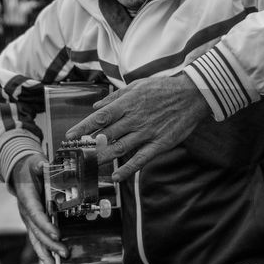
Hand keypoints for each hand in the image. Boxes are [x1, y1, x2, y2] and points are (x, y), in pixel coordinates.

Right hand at [8, 154, 67, 263]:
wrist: (19, 172)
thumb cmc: (30, 168)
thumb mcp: (34, 163)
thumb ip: (38, 165)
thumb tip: (44, 164)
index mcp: (27, 199)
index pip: (36, 214)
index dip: (46, 225)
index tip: (57, 234)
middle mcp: (26, 213)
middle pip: (37, 232)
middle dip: (51, 244)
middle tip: (65, 253)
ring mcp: (28, 221)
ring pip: (35, 241)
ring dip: (45, 256)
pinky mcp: (33, 225)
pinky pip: (38, 241)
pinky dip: (44, 254)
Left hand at [66, 74, 210, 182]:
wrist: (193, 94)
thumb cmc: (162, 88)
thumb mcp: (136, 86)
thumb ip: (115, 98)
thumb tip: (95, 106)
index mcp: (127, 104)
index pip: (100, 117)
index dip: (84, 127)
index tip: (70, 137)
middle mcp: (134, 119)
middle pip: (106, 135)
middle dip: (90, 146)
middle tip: (77, 154)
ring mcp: (147, 133)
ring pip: (120, 148)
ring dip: (103, 158)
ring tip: (89, 164)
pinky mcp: (160, 144)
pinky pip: (141, 159)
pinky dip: (127, 170)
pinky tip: (116, 177)